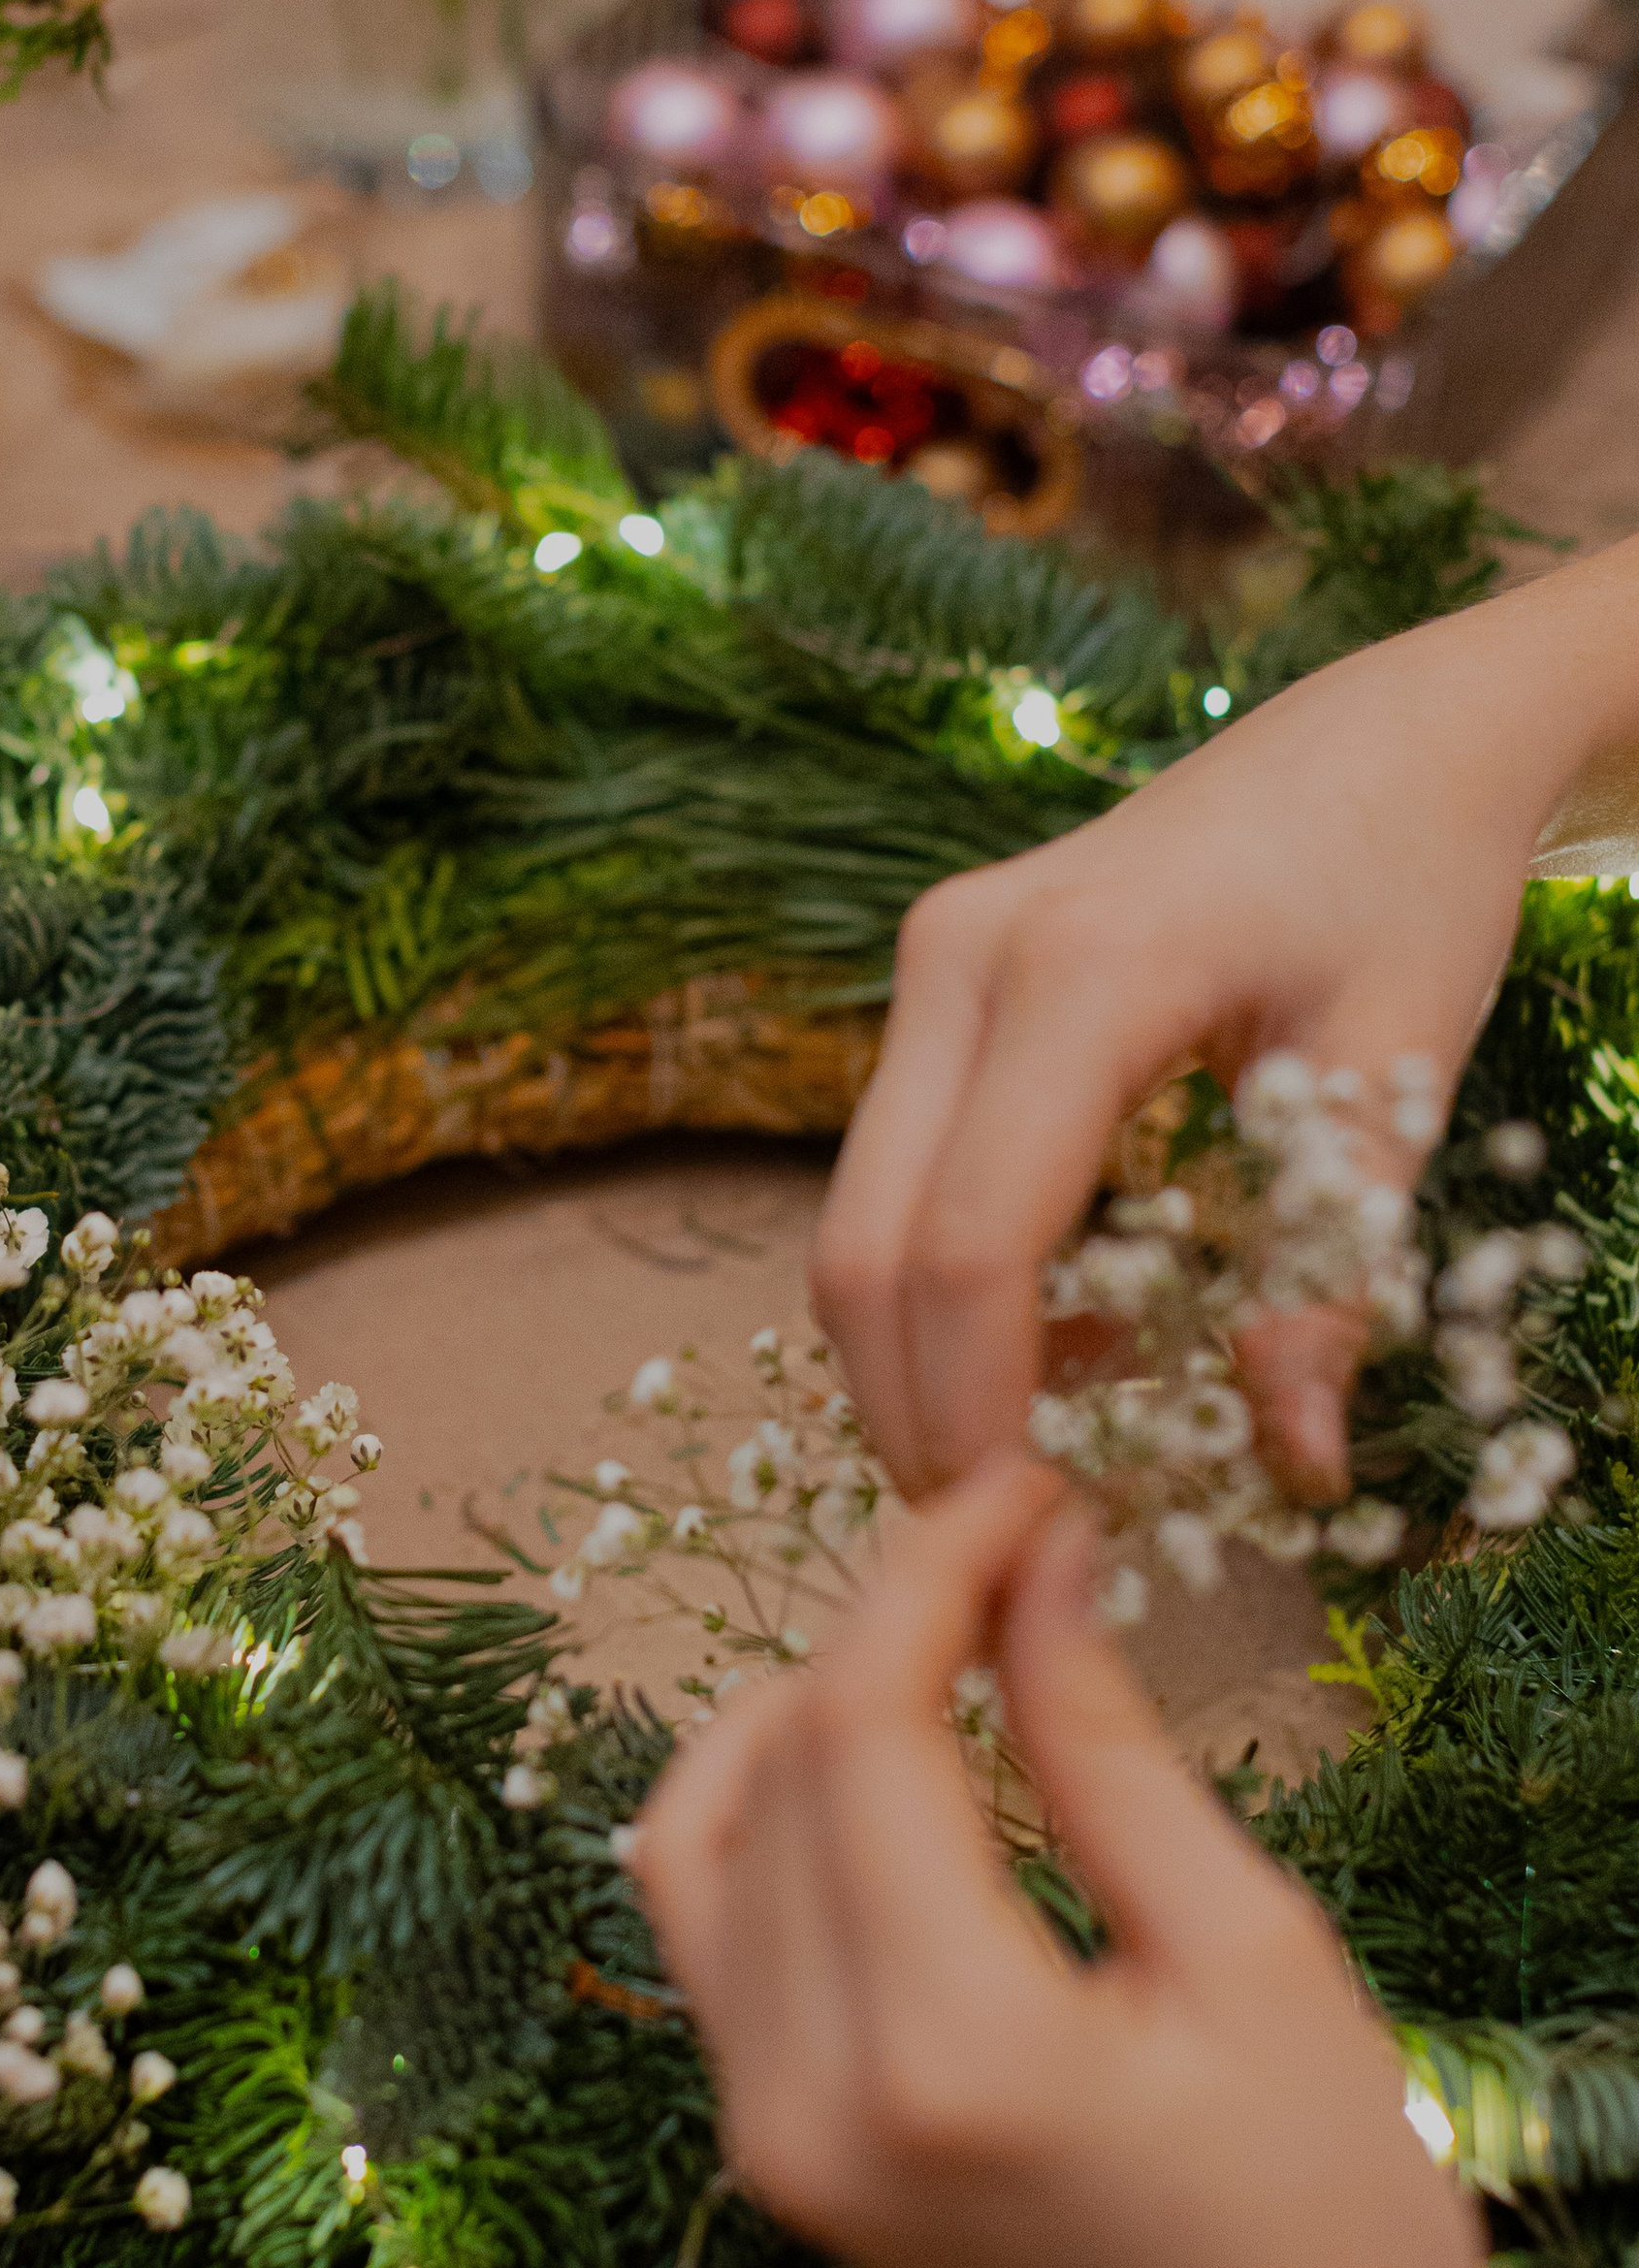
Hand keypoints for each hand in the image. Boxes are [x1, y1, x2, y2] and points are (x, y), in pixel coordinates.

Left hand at [633, 1456, 1562, 2267]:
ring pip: (702, 1830)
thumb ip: (1104, 1746)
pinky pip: (706, 1924)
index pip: (858, 1729)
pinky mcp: (763, 2151)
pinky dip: (764, 1809)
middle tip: (1011, 1542)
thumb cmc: (1327, 2222)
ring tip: (946, 1650)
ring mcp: (762, 2137)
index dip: (924, 1572)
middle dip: (879, 1620)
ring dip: (804, 1707)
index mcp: (945, 2056)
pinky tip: (875, 1764)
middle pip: (776, 1763)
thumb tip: (1039, 1554)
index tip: (1018, 1483)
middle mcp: (806, 2099)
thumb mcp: (1250, 1955)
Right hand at [811, 601, 1589, 1500]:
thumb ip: (1334, 1281)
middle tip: (1009, 1528)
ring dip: (919, 1354)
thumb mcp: (1399, 1082)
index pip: (971, 1242)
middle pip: (867, 1242)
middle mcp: (966, 954)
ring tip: (1048, 1446)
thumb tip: (1298, 1467)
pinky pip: (895, 1165)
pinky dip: (946, 1280)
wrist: (1384, 739)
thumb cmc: (1413, 887)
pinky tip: (1068, 1335)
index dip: (981, 1407)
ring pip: (855, 1213)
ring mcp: (935, 959)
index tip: (1037, 1523)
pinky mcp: (938, 976)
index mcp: (1085, 972)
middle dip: (916, 1409)